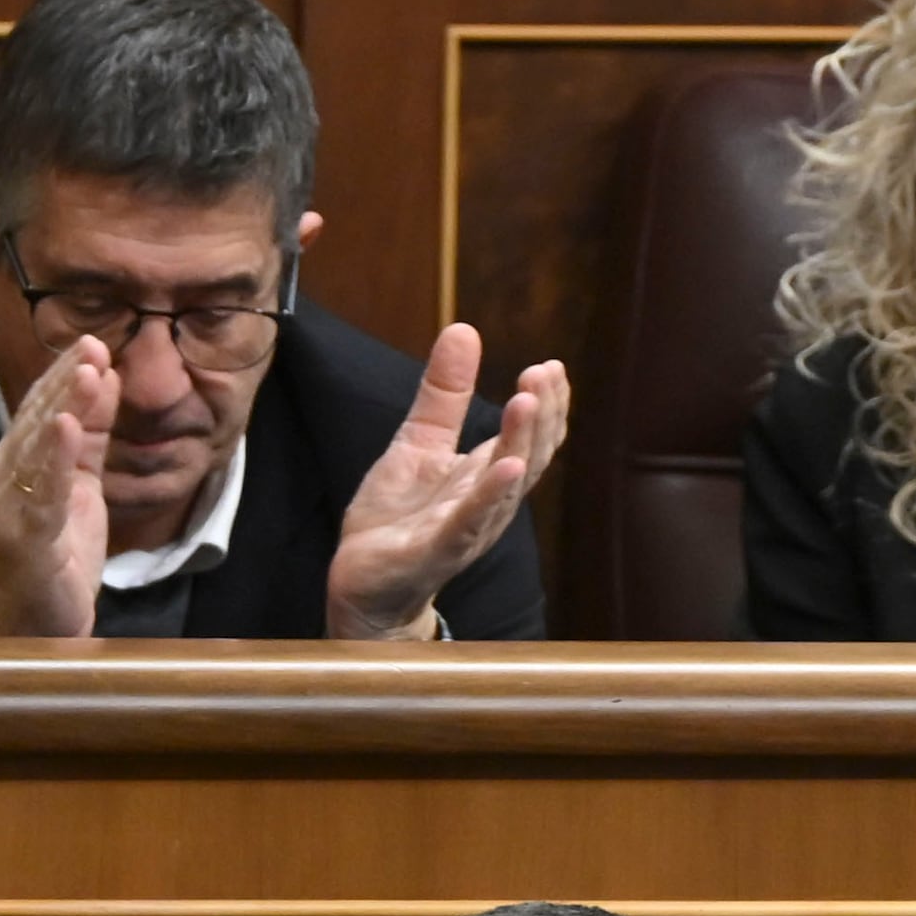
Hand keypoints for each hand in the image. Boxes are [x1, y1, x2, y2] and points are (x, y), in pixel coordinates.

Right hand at [0, 334, 116, 636]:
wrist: (41, 626)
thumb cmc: (60, 555)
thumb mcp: (83, 487)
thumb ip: (91, 439)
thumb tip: (104, 379)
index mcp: (18, 465)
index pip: (43, 410)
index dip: (66, 375)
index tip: (95, 342)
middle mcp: (5, 478)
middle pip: (39, 420)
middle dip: (66, 380)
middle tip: (93, 344)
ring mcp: (11, 507)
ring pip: (38, 447)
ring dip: (63, 406)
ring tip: (86, 373)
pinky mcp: (25, 537)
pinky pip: (42, 491)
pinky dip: (55, 457)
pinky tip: (68, 428)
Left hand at [327, 321, 564, 640]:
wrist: (364, 585)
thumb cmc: (398, 519)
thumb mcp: (418, 442)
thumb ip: (444, 393)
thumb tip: (464, 329)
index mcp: (487, 477)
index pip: (531, 438)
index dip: (547, 404)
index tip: (552, 366)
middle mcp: (489, 503)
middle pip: (528, 455)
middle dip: (541, 414)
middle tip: (544, 372)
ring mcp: (466, 529)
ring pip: (506, 485)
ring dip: (520, 442)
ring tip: (527, 400)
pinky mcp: (434, 551)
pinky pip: (469, 523)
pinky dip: (490, 497)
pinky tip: (505, 468)